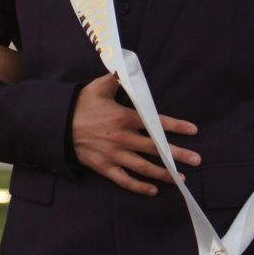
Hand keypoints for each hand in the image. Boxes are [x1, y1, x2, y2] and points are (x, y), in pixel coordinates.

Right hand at [71, 73, 199, 195]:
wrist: (57, 124)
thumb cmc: (80, 105)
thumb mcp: (98, 87)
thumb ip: (116, 77)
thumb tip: (126, 64)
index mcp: (124, 117)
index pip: (155, 123)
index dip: (176, 127)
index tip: (193, 131)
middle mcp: (122, 138)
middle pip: (155, 148)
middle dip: (178, 154)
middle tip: (196, 160)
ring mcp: (114, 155)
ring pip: (144, 167)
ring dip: (164, 173)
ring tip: (181, 178)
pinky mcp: (104, 167)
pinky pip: (125, 180)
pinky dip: (139, 187)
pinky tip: (153, 190)